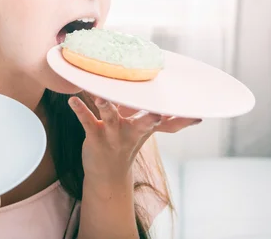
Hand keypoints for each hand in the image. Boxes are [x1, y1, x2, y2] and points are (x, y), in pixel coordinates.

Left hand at [68, 96, 200, 182]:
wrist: (107, 174)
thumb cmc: (129, 144)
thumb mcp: (150, 133)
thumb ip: (172, 122)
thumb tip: (199, 117)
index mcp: (146, 128)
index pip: (165, 121)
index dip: (180, 118)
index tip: (194, 112)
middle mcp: (132, 130)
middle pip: (144, 123)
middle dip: (151, 118)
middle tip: (157, 113)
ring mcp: (113, 134)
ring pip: (111, 118)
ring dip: (107, 106)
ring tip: (101, 96)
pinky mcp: (95, 136)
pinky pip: (87, 121)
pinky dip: (79, 110)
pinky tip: (72, 100)